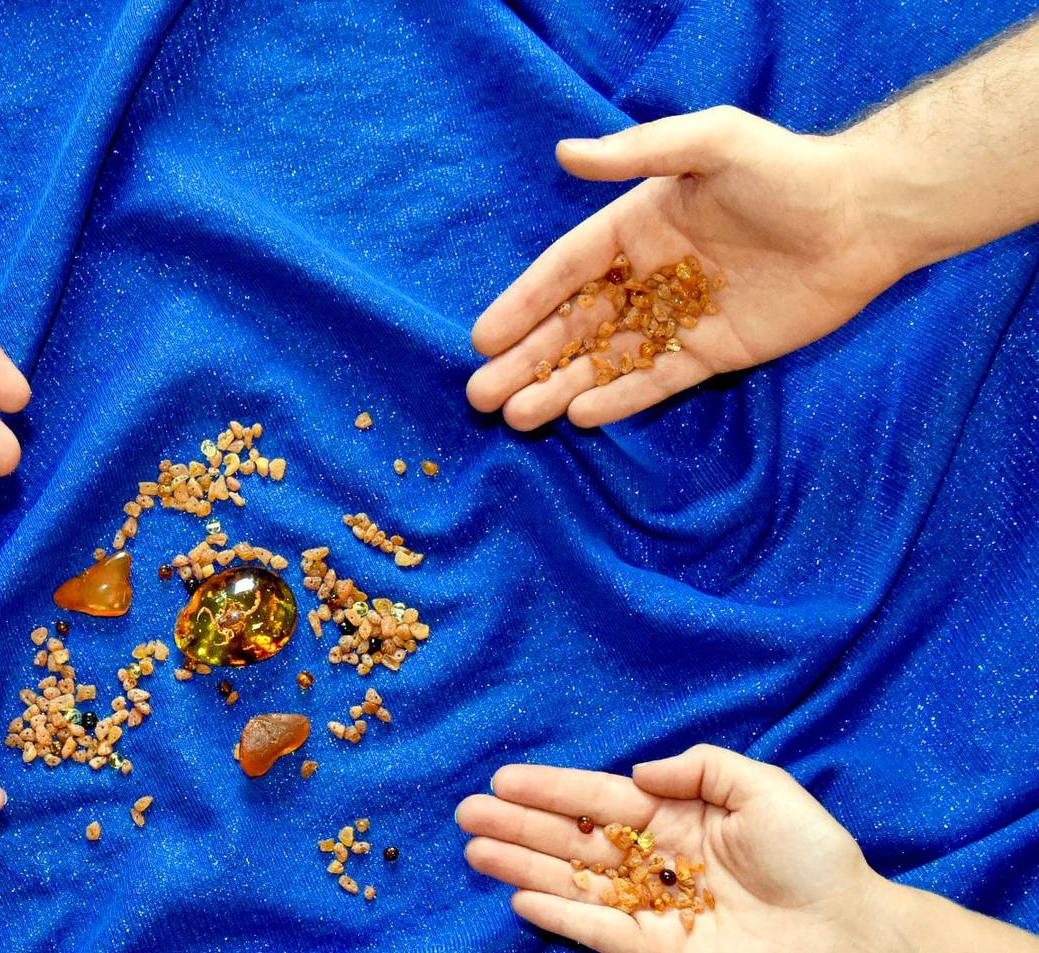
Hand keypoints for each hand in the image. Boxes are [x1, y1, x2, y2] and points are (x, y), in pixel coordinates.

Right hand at [456, 743, 880, 952]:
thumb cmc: (811, 854)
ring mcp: (650, 910)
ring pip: (573, 885)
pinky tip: (520, 899)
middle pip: (571, 842)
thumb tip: (636, 772)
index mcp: (673, 819)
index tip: (503, 779)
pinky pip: (598, 933)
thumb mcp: (760, 785)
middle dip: (518, 827)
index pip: (597, 801)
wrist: (848, 931)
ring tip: (474, 852)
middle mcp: (651, 863)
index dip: (550, 790)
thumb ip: (696, 768)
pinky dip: (560, 917)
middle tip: (467, 814)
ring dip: (522, 868)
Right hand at [467, 107, 904, 429]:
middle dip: (525, 361)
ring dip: (559, 386)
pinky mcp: (714, 351)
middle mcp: (647, 274)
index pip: (564, 271)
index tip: (483, 338)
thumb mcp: (712, 142)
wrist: (866, 215)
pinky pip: (656, 380)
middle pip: (572, 324)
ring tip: (516, 416)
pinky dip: (620, 398)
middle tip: (479, 395)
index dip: (522, 303)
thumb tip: (565, 153)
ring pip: (605, 358)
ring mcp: (677, 316)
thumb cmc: (787, 170)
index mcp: (635, 226)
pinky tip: (581, 415)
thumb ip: (639, 151)